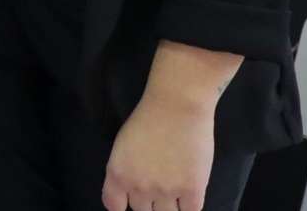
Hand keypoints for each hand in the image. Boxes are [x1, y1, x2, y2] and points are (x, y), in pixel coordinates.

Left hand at [101, 40, 239, 210]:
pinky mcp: (192, 190)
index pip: (114, 206)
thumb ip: (124, 171)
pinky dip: (188, 204)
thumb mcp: (123, 146)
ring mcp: (166, 191)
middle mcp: (139, 187)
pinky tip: (188, 191)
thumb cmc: (148, 119)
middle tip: (158, 184)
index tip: (131, 199)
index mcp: (118, 174)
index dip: (124, 204)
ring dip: (170, 204)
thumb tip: (128, 191)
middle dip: (148, 201)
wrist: (176, 106)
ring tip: (174, 185)